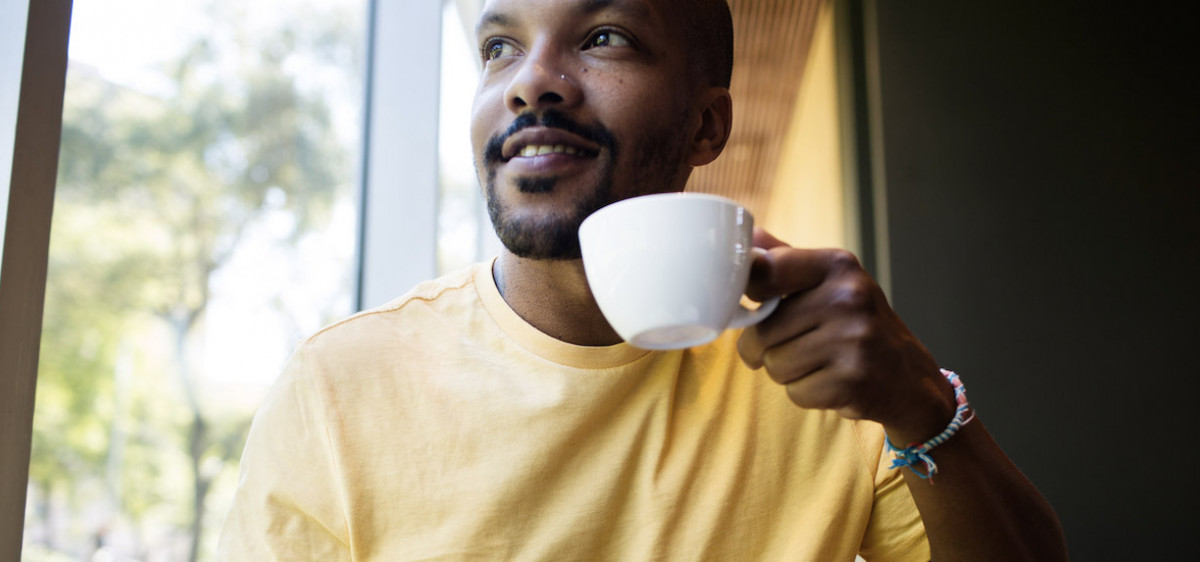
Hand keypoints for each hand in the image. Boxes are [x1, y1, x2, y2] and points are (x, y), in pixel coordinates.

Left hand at [738, 229, 955, 442]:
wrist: (909, 378)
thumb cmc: (856, 326)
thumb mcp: (829, 282)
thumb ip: (785, 259)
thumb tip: (746, 235)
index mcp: (837, 265)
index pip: (765, 270)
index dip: (750, 293)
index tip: (760, 302)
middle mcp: (848, 297)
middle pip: (762, 331)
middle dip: (768, 348)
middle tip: (800, 345)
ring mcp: (854, 339)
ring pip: (774, 365)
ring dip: (788, 373)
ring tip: (820, 363)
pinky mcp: (854, 381)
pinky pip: (796, 393)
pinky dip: (807, 394)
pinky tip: (833, 382)